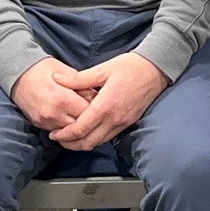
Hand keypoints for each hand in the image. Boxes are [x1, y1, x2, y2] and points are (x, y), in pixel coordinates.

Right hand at [10, 56, 92, 132]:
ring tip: (80, 114)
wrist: (18, 73)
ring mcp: (45, 121)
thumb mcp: (66, 71)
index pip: (88, 112)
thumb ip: (82, 85)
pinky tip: (67, 117)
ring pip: (69, 131)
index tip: (98, 103)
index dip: (95, 107)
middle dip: (87, 118)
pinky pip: (57, 131)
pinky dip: (64, 126)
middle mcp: (53, 113)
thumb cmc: (43, 69)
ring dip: (76, 124)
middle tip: (91, 110)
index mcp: (62, 98)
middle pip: (80, 125)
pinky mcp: (38, 124)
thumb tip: (96, 95)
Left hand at [48, 52, 169, 149]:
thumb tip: (56, 78)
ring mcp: (122, 123)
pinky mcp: (128, 123)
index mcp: (105, 106)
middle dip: (70, 144)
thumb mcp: (102, 69)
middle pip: (87, 142)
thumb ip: (78, 78)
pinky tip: (89, 131)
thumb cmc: (130, 66)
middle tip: (58, 138)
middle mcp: (114, 119)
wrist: (156, 69)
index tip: (53, 134)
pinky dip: (95, 138)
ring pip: (98, 143)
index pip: (80, 129)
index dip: (64, 135)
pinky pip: (108, 137)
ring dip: (82, 143)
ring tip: (70, 137)